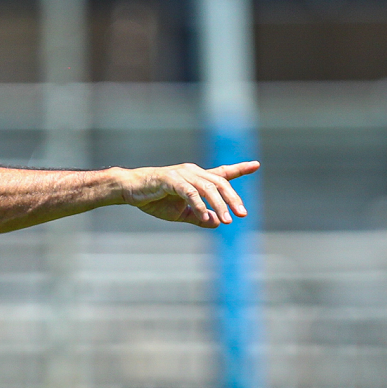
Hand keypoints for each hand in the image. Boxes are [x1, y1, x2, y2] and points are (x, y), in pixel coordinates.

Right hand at [118, 161, 259, 227]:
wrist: (130, 191)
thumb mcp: (180, 213)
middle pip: (220, 183)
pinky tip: (205, 216)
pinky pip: (190, 193)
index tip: (256, 165)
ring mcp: (182, 175)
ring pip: (208, 188)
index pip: (222, 173)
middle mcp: (193, 172)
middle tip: (242, 214)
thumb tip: (216, 223)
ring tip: (227, 220)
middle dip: (233, 199)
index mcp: (196, 178)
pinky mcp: (170, 180)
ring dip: (219, 205)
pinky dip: (199, 205)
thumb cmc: (154, 200)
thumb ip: (198, 217)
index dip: (239, 169)